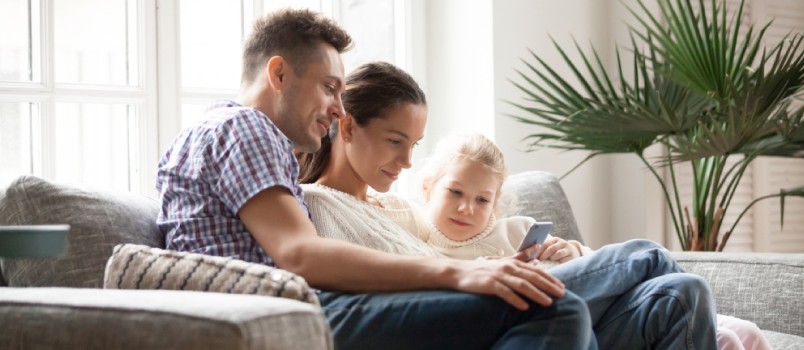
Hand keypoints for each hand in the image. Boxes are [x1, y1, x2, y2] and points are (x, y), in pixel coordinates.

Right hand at [450, 258, 564, 309]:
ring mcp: (498, 276)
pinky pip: (505, 293)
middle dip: (549, 286)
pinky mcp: (489, 284)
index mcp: (512, 262)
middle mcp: (507, 267)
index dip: (550, 279)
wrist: (459, 272)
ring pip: (521, 285)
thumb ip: (519, 257)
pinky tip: (525, 307)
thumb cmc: (482, 269)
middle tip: (562, 294)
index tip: (561, 287)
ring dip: (536, 294)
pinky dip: (516, 299)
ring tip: (548, 302)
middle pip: (532, 277)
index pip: (536, 271)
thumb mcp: (502, 260)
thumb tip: (536, 249)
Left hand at [536, 237, 579, 262]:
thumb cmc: (558, 251)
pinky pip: (564, 260)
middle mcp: (562, 243)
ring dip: (551, 259)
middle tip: (539, 261)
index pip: (546, 244)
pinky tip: (554, 266)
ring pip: (558, 254)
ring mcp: (568, 250)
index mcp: (556, 239)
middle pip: (551, 249)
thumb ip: (545, 249)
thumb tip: (534, 255)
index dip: (540, 251)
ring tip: (547, 262)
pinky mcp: (572, 257)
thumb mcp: (553, 247)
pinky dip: (558, 263)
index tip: (535, 257)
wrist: (574, 253)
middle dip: (544, 256)